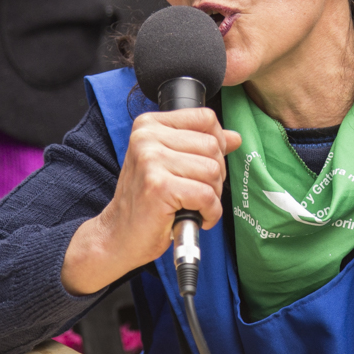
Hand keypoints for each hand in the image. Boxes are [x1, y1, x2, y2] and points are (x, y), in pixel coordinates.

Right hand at [61, 108, 241, 295]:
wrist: (118, 234)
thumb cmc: (145, 200)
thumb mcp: (171, 163)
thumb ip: (201, 146)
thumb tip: (235, 137)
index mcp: (149, 125)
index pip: (205, 118)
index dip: (217, 144)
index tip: (206, 166)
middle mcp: (147, 138)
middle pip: (212, 146)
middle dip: (216, 175)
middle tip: (198, 192)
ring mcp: (151, 161)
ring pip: (212, 170)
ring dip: (212, 195)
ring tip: (194, 205)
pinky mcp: (159, 186)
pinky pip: (206, 195)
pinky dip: (210, 212)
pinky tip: (197, 217)